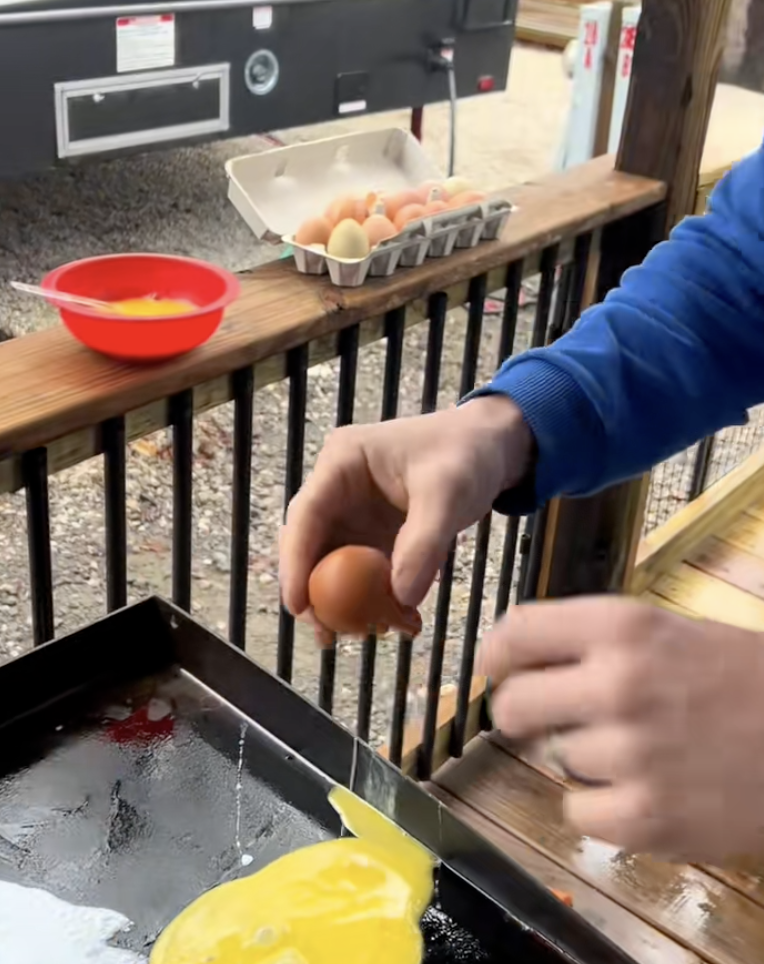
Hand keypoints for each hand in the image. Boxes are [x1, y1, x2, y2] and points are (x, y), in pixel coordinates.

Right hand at [280, 395, 531, 643]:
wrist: (491, 447)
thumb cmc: (467, 454)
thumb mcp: (448, 492)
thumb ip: (424, 543)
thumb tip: (400, 598)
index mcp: (342, 462)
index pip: (306, 515)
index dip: (296, 562)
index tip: (298, 605)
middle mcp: (337, 488)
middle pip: (309, 545)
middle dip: (314, 591)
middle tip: (329, 633)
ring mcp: (353, 513)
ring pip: (332, 564)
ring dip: (344, 602)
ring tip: (366, 634)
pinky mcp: (372, 534)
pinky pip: (362, 572)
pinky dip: (373, 597)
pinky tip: (397, 620)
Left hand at [476, 596, 763, 863]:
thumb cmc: (742, 677)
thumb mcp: (668, 630)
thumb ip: (594, 640)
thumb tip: (515, 656)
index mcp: (622, 625)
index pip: (516, 631)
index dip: (496, 653)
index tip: (496, 668)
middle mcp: (618, 683)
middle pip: (511, 704)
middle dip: (521, 713)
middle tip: (547, 717)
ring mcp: (631, 754)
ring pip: (555, 759)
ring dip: (584, 759)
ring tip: (639, 750)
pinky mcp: (648, 819)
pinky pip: (578, 814)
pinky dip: (602, 809)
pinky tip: (641, 791)